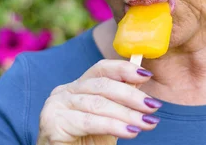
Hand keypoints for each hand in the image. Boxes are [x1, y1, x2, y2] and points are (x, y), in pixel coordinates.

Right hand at [36, 60, 160, 144]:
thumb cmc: (90, 143)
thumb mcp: (111, 117)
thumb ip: (121, 99)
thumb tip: (142, 79)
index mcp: (78, 86)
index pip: (101, 68)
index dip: (124, 69)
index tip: (147, 75)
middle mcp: (64, 92)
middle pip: (102, 85)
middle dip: (132, 96)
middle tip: (153, 106)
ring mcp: (55, 105)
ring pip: (98, 104)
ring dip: (127, 114)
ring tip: (147, 123)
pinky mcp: (53, 123)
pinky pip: (89, 121)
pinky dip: (113, 126)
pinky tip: (130, 131)